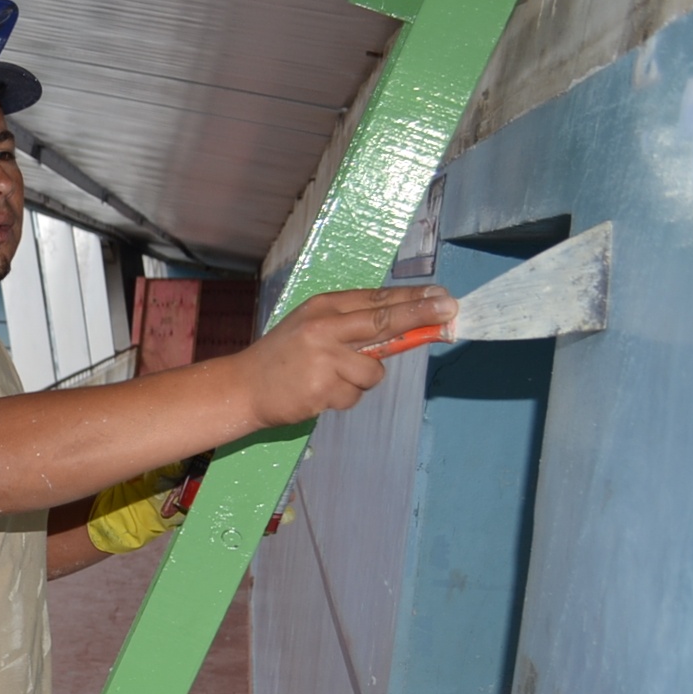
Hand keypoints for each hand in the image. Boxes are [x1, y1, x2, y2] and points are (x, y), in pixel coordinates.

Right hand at [230, 286, 457, 425]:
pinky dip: (343, 397)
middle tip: (450, 310)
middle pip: (383, 321)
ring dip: (361, 380)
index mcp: (323, 307)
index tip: (443, 296)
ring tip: (331, 380)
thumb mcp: (312, 327)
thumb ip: (351, 326)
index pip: (376, 299)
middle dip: (420, 316)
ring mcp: (322, 359)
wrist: (242, 387)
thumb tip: (406, 327)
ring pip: (372, 372)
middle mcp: (323, 328)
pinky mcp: (321, 389)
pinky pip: (354, 396)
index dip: (413, 299)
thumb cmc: (282, 357)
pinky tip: (319, 393)